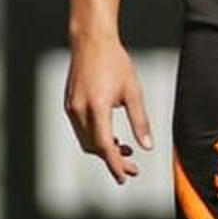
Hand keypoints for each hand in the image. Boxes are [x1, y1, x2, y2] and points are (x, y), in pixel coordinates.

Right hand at [64, 34, 153, 183]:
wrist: (91, 41)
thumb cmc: (114, 62)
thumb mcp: (133, 92)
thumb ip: (140, 121)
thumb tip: (147, 146)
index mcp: (97, 107)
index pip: (105, 146)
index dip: (115, 164)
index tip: (124, 177)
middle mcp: (80, 110)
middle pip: (94, 147)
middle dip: (112, 160)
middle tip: (132, 167)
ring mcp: (72, 107)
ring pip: (86, 141)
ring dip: (104, 150)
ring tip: (125, 150)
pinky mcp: (70, 104)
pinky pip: (81, 130)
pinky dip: (95, 138)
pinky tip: (111, 136)